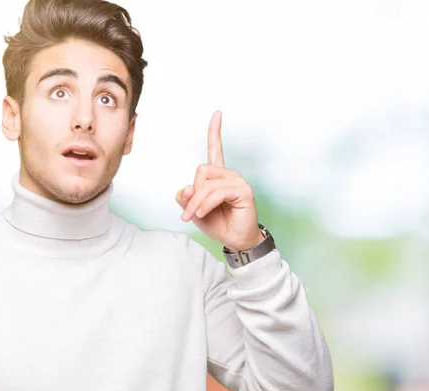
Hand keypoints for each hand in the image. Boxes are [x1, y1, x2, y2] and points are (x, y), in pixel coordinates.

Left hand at [175, 111, 263, 251]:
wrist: (234, 240)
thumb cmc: (216, 223)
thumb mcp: (193, 210)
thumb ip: (186, 197)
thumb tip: (186, 188)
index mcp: (217, 175)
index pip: (215, 149)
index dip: (215, 131)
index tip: (217, 113)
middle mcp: (228, 174)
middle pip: (201, 170)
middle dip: (192, 193)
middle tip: (188, 212)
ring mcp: (237, 180)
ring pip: (206, 183)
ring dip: (196, 202)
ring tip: (193, 216)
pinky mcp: (243, 190)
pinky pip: (216, 192)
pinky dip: (205, 204)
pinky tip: (202, 214)